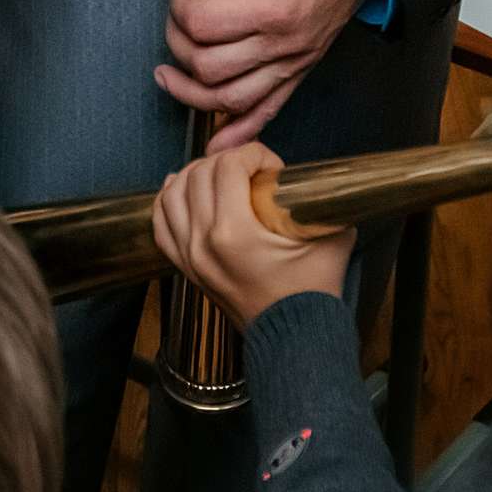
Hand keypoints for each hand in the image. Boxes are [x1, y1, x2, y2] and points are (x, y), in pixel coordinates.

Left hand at [152, 142, 350, 326]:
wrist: (294, 338)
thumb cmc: (312, 291)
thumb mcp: (330, 238)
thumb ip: (323, 201)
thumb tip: (315, 178)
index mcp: (234, 232)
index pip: (228, 166)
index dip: (253, 154)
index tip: (273, 166)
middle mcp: (202, 242)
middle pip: (198, 174)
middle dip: (227, 160)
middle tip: (251, 168)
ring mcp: (188, 256)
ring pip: (172, 194)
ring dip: (195, 175)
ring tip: (220, 174)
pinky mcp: (184, 267)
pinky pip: (161, 223)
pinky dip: (169, 200)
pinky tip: (184, 189)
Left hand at [154, 0, 378, 150]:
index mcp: (274, 5)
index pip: (203, 26)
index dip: (180, 7)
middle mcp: (283, 43)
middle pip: (209, 67)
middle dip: (178, 44)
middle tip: (178, 20)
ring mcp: (292, 63)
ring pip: (230, 100)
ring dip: (191, 93)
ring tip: (169, 75)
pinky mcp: (298, 72)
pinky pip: (266, 112)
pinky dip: (237, 132)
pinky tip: (214, 140)